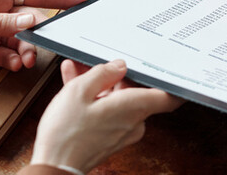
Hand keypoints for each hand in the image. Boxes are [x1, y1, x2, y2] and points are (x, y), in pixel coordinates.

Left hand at [0, 0, 86, 70]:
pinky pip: (10, 56)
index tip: (80, 2)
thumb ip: (2, 23)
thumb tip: (31, 22)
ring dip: (26, 52)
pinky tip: (13, 64)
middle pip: (32, 24)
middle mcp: (0, 13)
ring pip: (23, 42)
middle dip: (38, 37)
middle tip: (36, 49)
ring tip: (23, 61)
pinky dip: (14, 61)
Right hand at [32, 59, 183, 171]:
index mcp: (134, 108)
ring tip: (78, 70)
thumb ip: (102, 73)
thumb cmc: (66, 132)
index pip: (169, 97)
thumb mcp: (79, 90)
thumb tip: (118, 66)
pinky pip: (107, 112)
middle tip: (101, 62)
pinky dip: (94, 99)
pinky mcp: (110, 138)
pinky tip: (75, 84)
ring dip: (100, 85)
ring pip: (117, 100)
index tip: (169, 70)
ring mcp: (122, 132)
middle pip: (136, 92)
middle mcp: (133, 122)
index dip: (171, 82)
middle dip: (118, 76)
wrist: (54, 166)